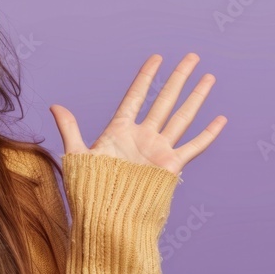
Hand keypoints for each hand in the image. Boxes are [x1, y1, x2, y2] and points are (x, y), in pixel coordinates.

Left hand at [49, 53, 226, 174]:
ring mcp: (158, 150)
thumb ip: (70, 128)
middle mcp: (142, 137)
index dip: (146, 77)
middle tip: (192, 57)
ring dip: (196, 97)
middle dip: (178, 78)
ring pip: (182, 117)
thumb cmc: (89, 190)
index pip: (136, 96)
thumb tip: (54, 105)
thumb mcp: (77, 155)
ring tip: (208, 77)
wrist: (108, 217)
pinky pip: (194, 146)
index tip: (157, 57)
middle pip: (164, 100)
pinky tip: (220, 119)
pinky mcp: (171, 166)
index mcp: (119, 131)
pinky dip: (208, 133)